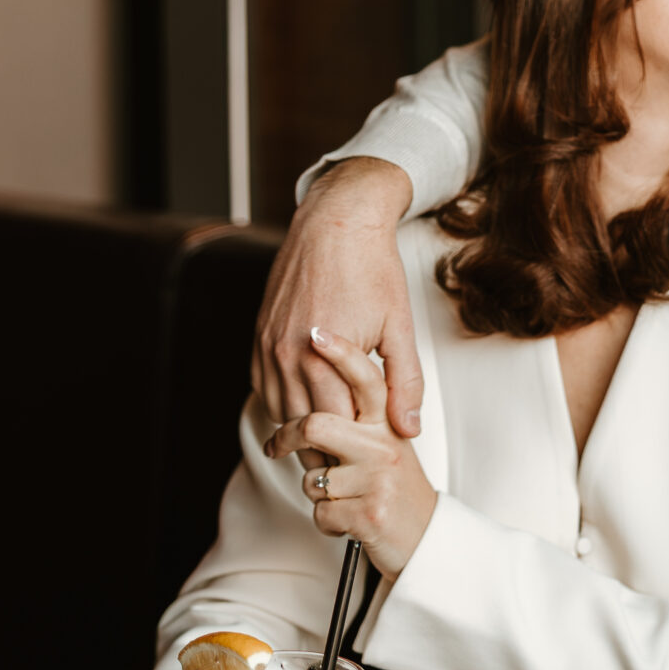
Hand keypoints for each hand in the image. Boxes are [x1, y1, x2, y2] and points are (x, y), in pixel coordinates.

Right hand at [252, 158, 422, 436]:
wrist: (337, 221)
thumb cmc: (372, 269)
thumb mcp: (399, 327)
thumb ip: (405, 382)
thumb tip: (408, 429)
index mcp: (324, 359)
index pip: (334, 430)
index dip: (356, 444)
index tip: (373, 448)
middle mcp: (287, 357)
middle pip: (302, 429)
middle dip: (330, 443)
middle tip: (356, 448)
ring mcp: (268, 347)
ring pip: (279, 414)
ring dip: (304, 426)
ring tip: (336, 428)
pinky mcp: (259, 337)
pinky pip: (265, 390)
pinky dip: (285, 403)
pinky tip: (311, 400)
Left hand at [265, 329, 439, 580]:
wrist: (430, 541)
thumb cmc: (400, 493)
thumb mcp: (387, 448)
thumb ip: (359, 423)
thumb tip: (316, 404)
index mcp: (387, 426)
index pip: (366, 378)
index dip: (340, 354)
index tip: (316, 334)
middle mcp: (384, 446)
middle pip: (317, 425)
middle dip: (285, 437)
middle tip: (276, 445)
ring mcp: (377, 479)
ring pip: (312, 477)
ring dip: (316, 494)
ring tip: (342, 498)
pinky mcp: (369, 513)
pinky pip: (320, 513)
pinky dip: (326, 523)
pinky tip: (348, 520)